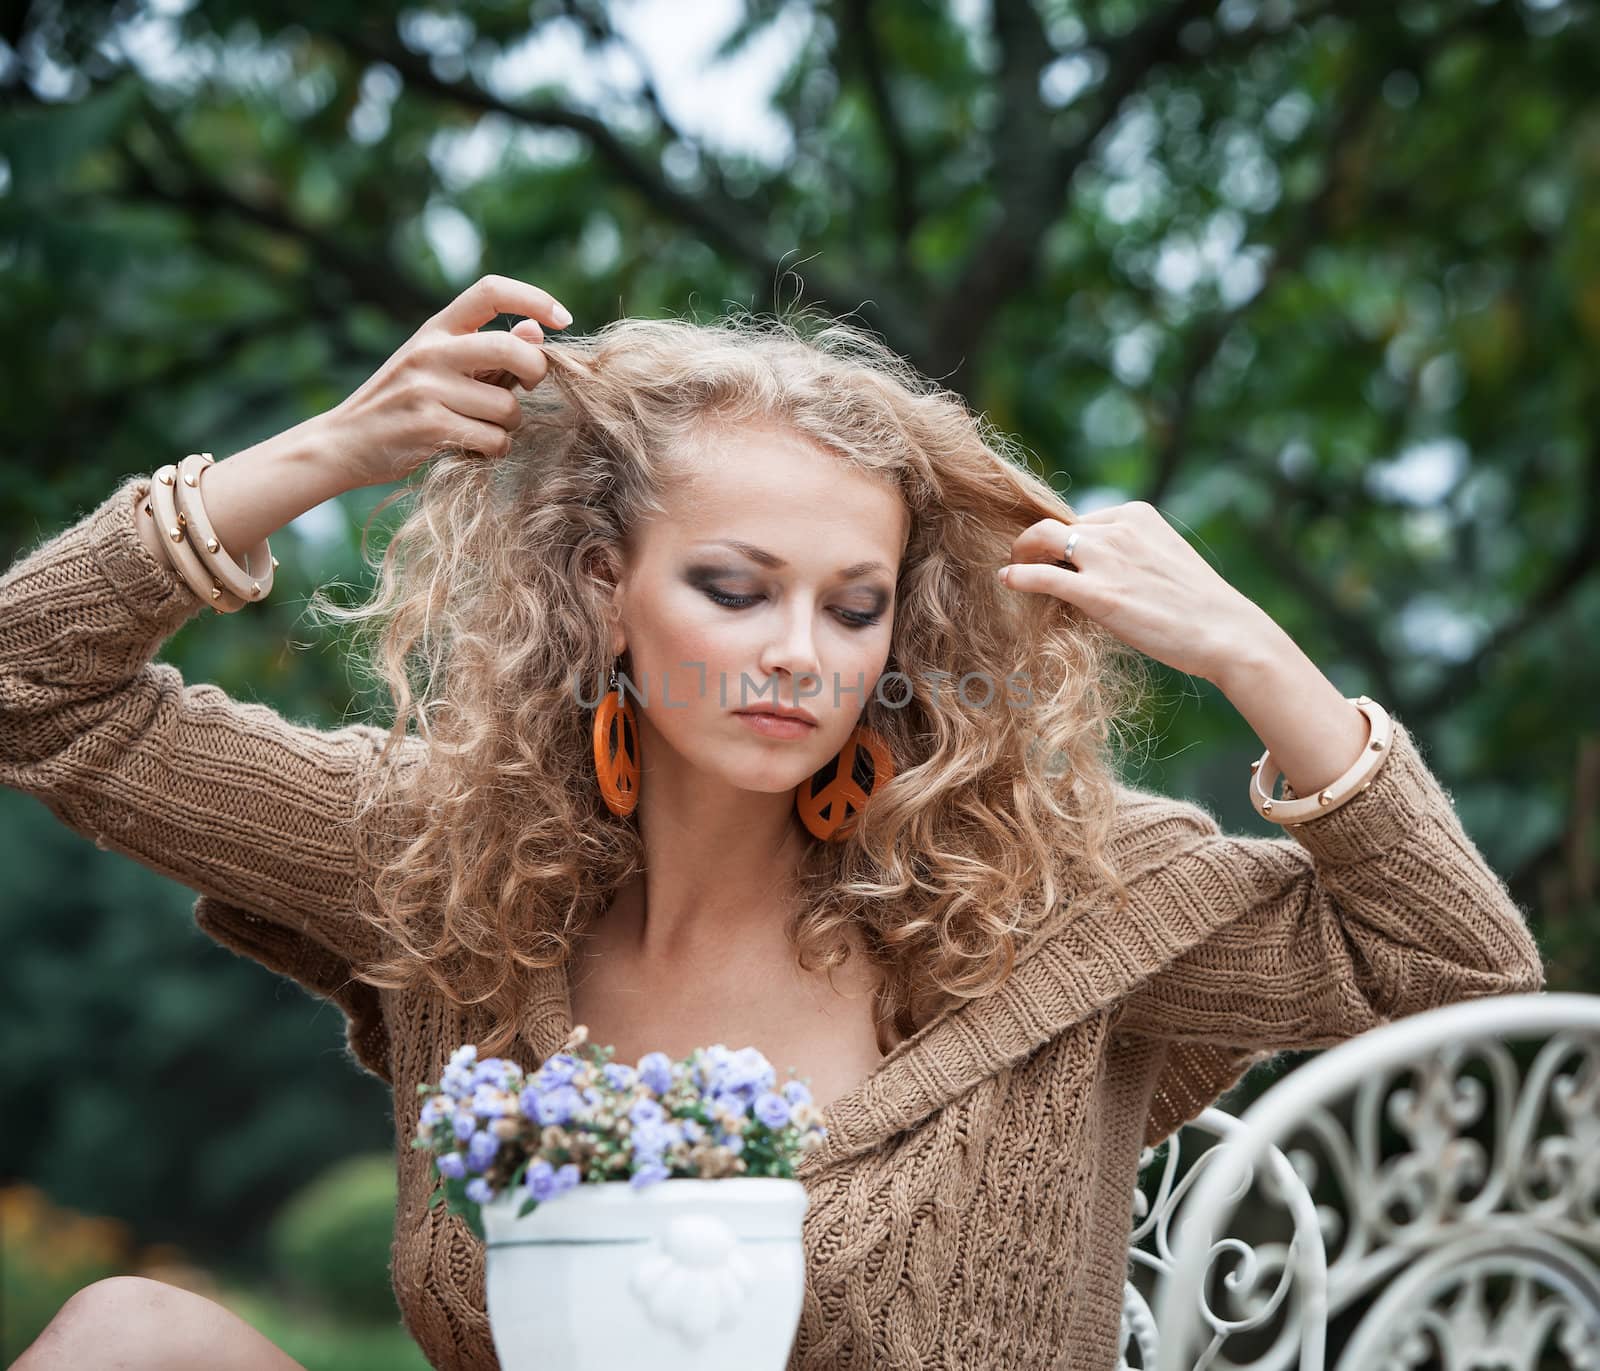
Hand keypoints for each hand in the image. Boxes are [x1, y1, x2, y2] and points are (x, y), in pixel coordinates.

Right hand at [319, 274, 571, 489]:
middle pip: (513, 349)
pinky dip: (494, 450)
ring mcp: (427, 388)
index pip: (491, 291)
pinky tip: (473, 449)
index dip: (535, 298)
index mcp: (436, 328)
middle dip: (536, 372)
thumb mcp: (437, 365)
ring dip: (508, 426)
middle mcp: (431, 351)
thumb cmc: (402, 404)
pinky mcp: (428, 426)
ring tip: (483, 429)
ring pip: (508, 407)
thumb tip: (537, 332)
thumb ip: (486, 351)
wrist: (344, 443)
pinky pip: (493, 440)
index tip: (563, 318)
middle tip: (527, 388)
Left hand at [996, 502, 1273, 683]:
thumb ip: (1130, 554)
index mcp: (1136, 515)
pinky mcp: (1098, 593)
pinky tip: (1007, 580)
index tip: (1056, 559)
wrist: (1227, 633)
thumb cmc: (1200, 606)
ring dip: (1022, 554)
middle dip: (1035, 542)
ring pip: (1042, 541)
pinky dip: (1018, 576)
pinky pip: (1042, 576)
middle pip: (1056, 526)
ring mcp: (1107, 559)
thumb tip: (1093, 569)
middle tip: (1022, 559)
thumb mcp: (1164, 560)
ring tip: (1014, 569)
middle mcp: (1119, 529)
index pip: (1083, 521)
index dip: (1065, 542)